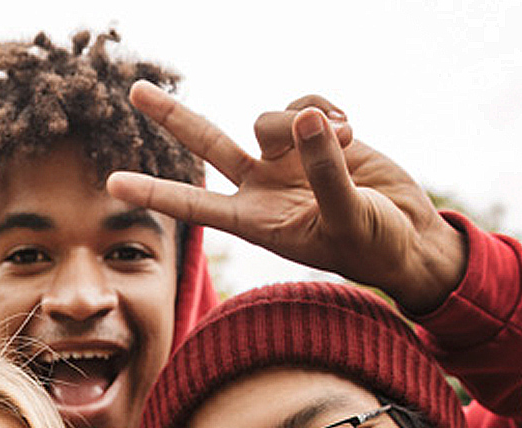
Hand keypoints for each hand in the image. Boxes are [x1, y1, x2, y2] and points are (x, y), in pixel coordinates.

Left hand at [106, 81, 465, 312]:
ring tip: (347, 143)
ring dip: (304, 122)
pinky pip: (305, 105)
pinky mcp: (315, 136)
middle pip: (206, 144)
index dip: (154, 192)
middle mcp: (261, 188)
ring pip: (268, 117)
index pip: (194, 206)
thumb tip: (304, 118)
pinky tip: (353, 131)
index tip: (111, 183)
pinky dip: (327, 110)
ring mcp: (286, 161)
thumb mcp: (349, 215)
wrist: (409, 236)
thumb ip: (324, 170)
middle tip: (133, 89)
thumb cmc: (375, 245)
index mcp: (256, 222)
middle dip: (171, 116)